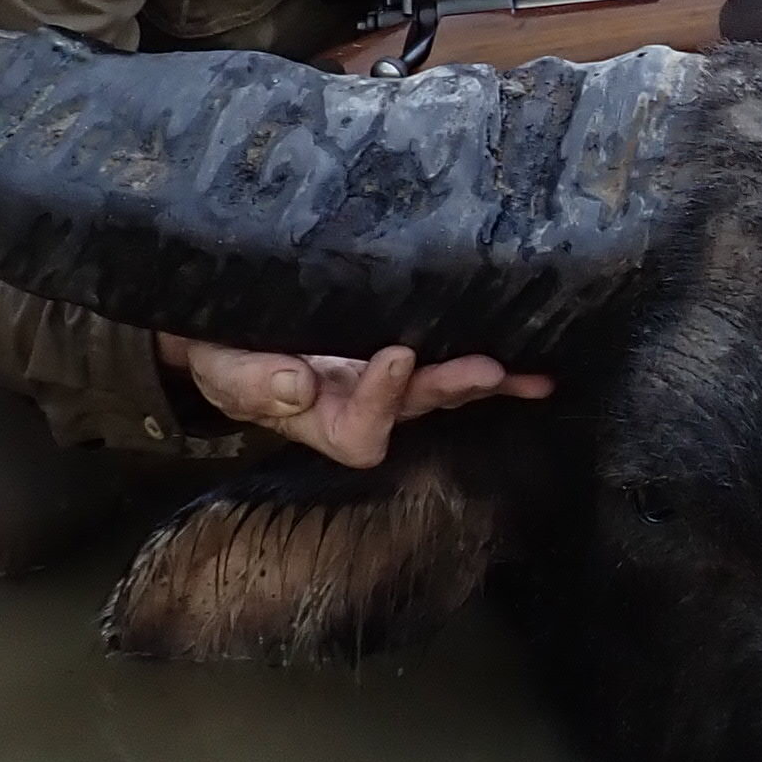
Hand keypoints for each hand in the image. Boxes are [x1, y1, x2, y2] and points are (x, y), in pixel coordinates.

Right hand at [159, 335, 553, 467]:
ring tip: (519, 370)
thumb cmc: (224, 355)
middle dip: (450, 388)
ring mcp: (387, 382)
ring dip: (480, 380)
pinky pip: (452, 361)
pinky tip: (537, 376)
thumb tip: (296, 385)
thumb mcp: (224, 370)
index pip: (361, 431)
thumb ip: (252, 383)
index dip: (382, 400)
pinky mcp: (406, 352)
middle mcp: (363, 407)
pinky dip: (495, 373)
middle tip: (485, 369)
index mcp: (320, 421)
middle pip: (415, 410)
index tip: (395, 354)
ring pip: (441, 388)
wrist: (231, 330)